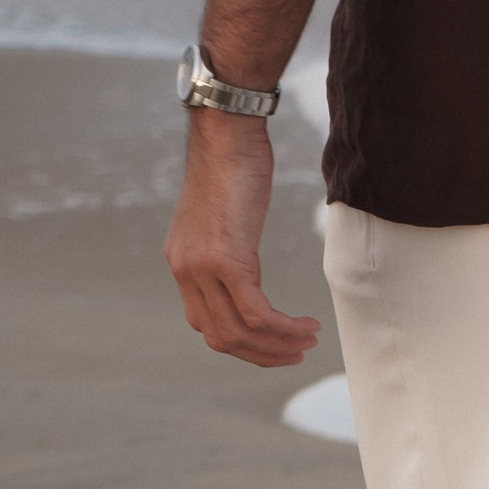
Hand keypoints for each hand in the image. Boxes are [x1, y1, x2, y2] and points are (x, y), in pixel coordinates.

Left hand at [165, 112, 319, 366]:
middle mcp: (184, 270)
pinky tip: (306, 323)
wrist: (227, 133)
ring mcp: (202, 267)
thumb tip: (246, 276)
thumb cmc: (232, 166)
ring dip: (278, 345)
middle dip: (263, 354)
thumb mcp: (224, 220)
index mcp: (181, 263)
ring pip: (240, 333)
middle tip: (298, 351)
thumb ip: (226, 254)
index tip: (276, 342)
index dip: (244, 344)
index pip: (206, 325)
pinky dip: (285, 327)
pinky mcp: (226, 261)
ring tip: (308, 340)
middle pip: (222, 338)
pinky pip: (258, 314)